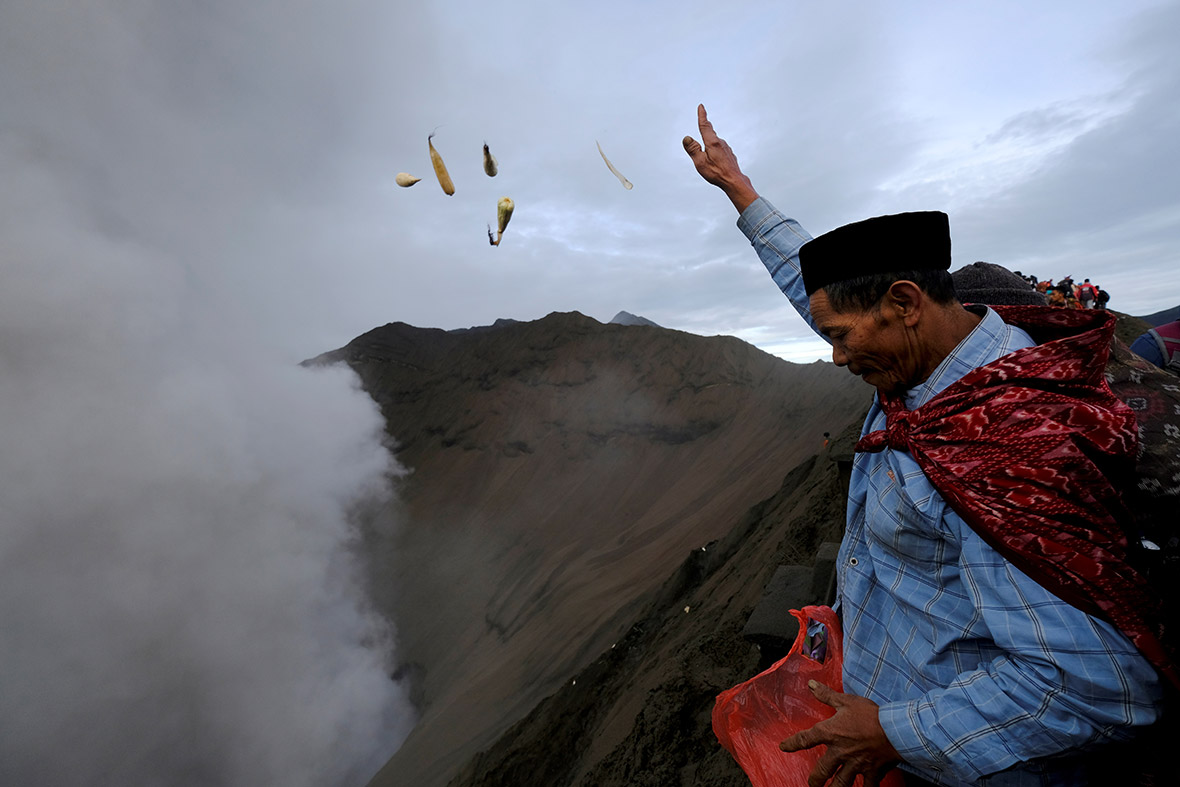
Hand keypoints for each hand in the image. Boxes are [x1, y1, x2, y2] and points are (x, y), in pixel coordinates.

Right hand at [682, 104, 758, 212]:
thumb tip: (687, 138)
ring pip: (715, 142)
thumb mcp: (700, 162)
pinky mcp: (729, 154)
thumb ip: (693, 149)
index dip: (702, 116)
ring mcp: (726, 148)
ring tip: (706, 145)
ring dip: (710, 142)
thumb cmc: (717, 173)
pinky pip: (720, 149)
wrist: (734, 181)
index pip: (705, 126)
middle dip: (705, 127)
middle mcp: (721, 143)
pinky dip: (715, 149)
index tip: (701, 107)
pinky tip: (715, 157)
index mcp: (713, 143)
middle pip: (710, 133)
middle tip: (703, 118)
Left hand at [779, 680, 901, 786]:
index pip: (805, 739)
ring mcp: (855, 764)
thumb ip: (827, 695)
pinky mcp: (871, 772)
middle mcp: (840, 752)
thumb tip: (811, 684)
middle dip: (815, 780)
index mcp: (831, 733)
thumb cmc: (870, 714)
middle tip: (812, 784)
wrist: (895, 729)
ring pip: (840, 783)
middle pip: (822, 770)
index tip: (783, 747)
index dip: (792, 743)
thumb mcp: (847, 701)